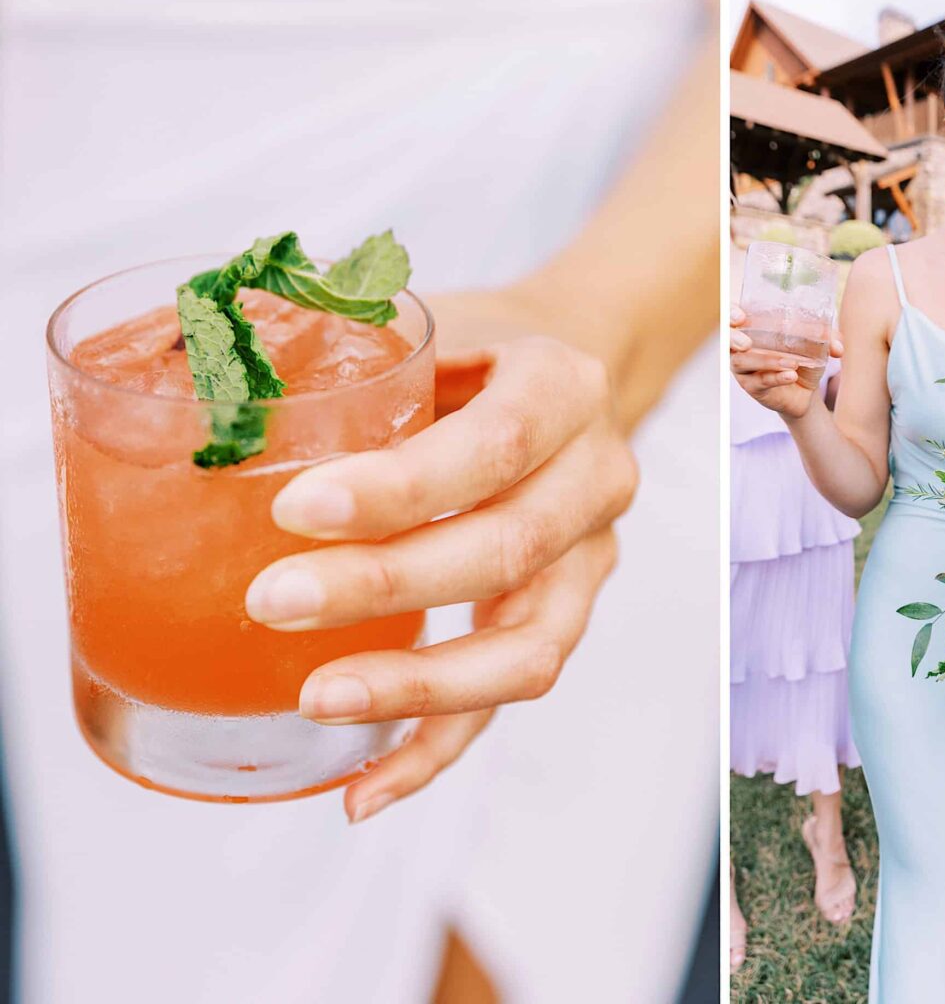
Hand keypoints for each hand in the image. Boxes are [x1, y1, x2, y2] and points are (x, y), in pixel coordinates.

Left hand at [245, 335, 636, 822]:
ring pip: (528, 649)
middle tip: (270, 603)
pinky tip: (364, 786)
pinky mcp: (565, 615)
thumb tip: (190, 362)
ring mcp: (592, 557)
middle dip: (386, 587)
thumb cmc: (480, 346)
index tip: (294, 507)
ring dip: (420, 685)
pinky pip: (509, 697)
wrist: (572, 375)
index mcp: (563, 388)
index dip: (402, 487)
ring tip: (318, 700)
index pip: (497, 445)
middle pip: (509, 551)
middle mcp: (596, 477)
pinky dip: (438, 747)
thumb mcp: (428, 315)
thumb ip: (341, 337)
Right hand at [729, 304, 842, 418]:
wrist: (806, 392)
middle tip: (747, 343)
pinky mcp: (752, 388)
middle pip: (726, 340)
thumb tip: (837, 346)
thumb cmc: (804, 358)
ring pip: (743, 362)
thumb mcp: (816, 343)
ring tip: (793, 363)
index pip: (731, 316)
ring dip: (767, 361)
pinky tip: (792, 375)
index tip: (740, 316)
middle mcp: (742, 348)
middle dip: (733, 338)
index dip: (730, 314)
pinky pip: (759, 382)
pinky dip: (776, 378)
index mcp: (753, 328)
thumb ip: (827, 338)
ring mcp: (744, 369)